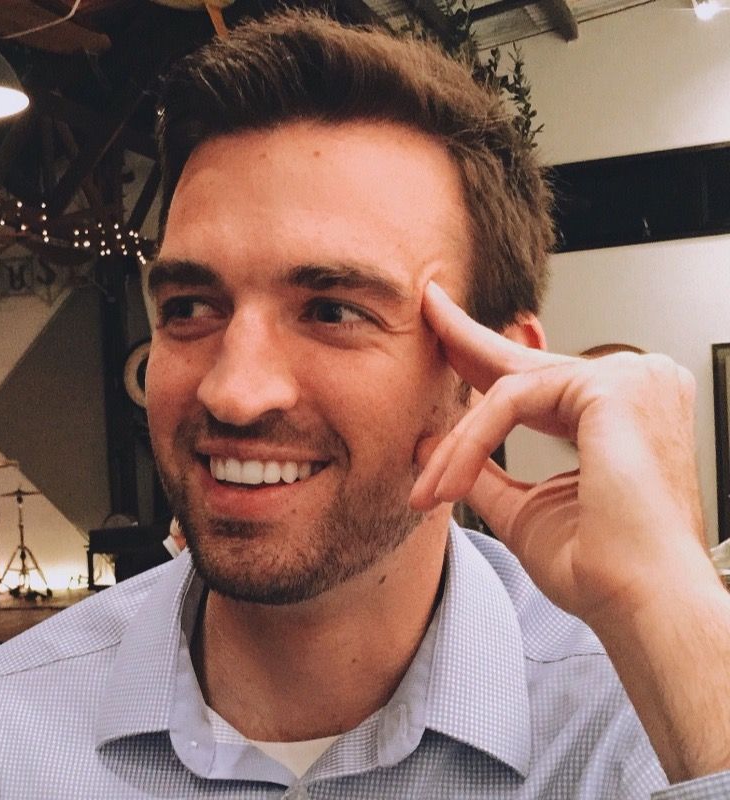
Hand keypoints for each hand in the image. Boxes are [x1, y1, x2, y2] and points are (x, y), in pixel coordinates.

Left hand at [409, 281, 712, 625]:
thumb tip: (425, 447)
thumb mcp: (522, 508)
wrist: (642, 605)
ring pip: (507, 390)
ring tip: (429, 491)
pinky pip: (511, 400)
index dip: (483, 356)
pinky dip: (471, 442)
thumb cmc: (601, 570)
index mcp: (623, 411)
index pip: (540, 376)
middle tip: (425, 305)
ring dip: (457, 445)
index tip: (440, 333)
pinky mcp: (611, 386)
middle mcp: (637, 382)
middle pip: (525, 360)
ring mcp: (631, 377)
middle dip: (462, 341)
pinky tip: (449, 481)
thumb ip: (481, 471)